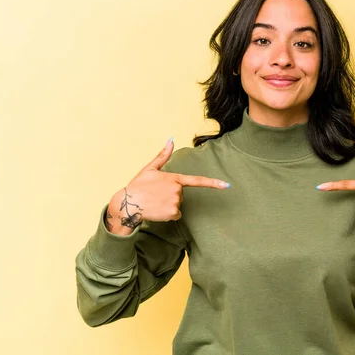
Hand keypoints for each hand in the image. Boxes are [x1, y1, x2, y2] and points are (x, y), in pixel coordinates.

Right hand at [106, 138, 229, 234]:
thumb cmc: (138, 185)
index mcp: (174, 178)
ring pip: (178, 205)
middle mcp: (177, 189)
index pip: (197, 180)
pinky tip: (157, 210)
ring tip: (155, 202)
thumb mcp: (150, 168)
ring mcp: (176, 201)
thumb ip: (163, 155)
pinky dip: (167, 215)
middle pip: (181, 195)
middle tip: (156, 195)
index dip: (214, 183)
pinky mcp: (173, 213)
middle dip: (171, 196)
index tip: (227, 186)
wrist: (127, 203)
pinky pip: (175, 215)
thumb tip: (171, 138)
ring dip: (168, 205)